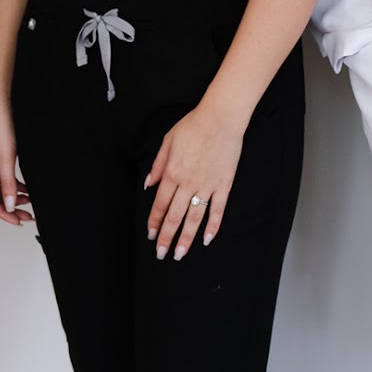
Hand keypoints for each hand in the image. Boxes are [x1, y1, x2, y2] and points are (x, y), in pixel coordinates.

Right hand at [0, 107, 31, 225]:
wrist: (1, 106)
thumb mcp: (6, 158)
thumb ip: (8, 183)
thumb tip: (9, 205)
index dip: (4, 214)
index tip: (17, 221)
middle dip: (11, 208)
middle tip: (27, 216)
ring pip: (2, 189)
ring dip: (15, 197)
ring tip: (29, 203)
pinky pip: (6, 179)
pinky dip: (16, 186)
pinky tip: (26, 189)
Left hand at [144, 101, 244, 260]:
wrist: (220, 118)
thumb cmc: (193, 125)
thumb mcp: (168, 141)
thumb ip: (158, 165)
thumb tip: (148, 184)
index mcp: (172, 173)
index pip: (160, 204)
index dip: (154, 222)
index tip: (150, 235)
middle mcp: (187, 183)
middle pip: (174, 216)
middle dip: (166, 237)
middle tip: (162, 254)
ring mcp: (207, 186)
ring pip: (194, 218)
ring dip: (186, 238)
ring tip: (180, 253)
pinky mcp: (224, 185)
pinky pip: (217, 210)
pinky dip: (212, 226)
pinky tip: (207, 239)